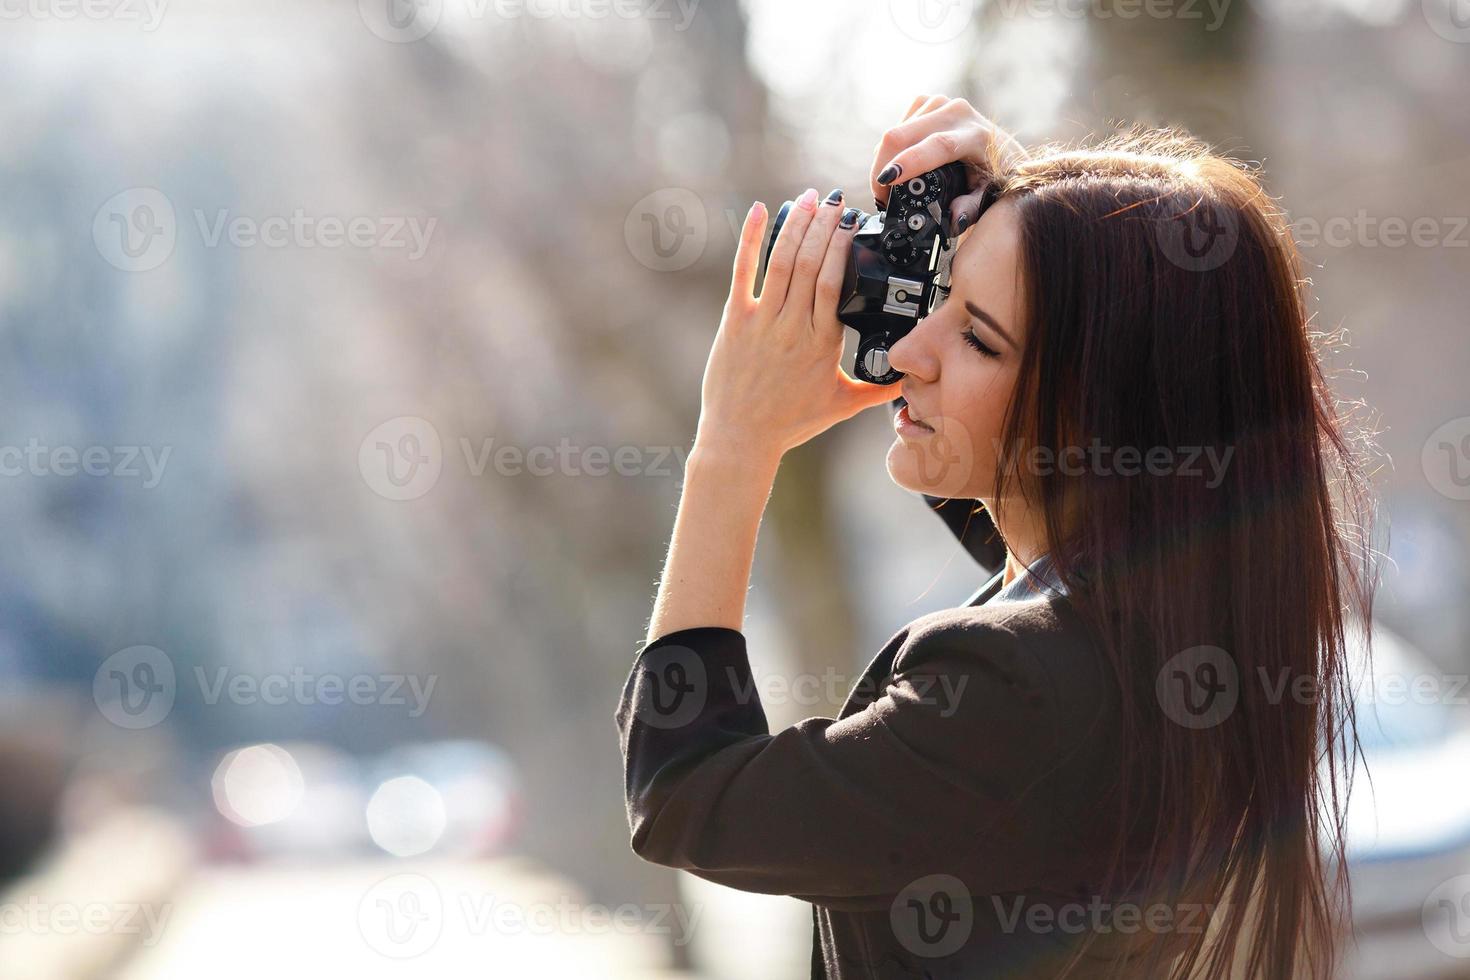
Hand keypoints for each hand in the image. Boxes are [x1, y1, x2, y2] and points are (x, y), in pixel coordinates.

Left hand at [692, 188, 896, 462]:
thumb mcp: (842, 406)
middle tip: (833, 200)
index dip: (842, 245)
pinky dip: (750, 238)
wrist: (741, 438)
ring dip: (796, 224)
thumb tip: (910, 380)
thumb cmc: (790, 423)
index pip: (837, 282)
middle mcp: (795, 327)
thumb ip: (877, 390)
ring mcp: (763, 323)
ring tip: (807, 199)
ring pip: (783, 261)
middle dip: (824, 225)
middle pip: (812, 263)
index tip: (849, 222)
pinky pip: (743, 272)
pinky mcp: (735, 322)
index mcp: (824, 342)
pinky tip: (759, 211)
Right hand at [870, 95, 1025, 234]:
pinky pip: (898, 125)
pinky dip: (891, 148)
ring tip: (890, 186)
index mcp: (977, 135)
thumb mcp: (989, 196)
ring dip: (884, 160)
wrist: (1003, 150)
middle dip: (882, 168)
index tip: (887, 179)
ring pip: (895, 131)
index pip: (938, 145)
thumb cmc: (995, 177)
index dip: (909, 161)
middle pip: (903, 134)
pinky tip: (899, 163)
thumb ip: (971, 209)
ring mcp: (941, 104)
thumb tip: (955, 220)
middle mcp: (958, 113)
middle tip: (881, 199)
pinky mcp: (929, 102)